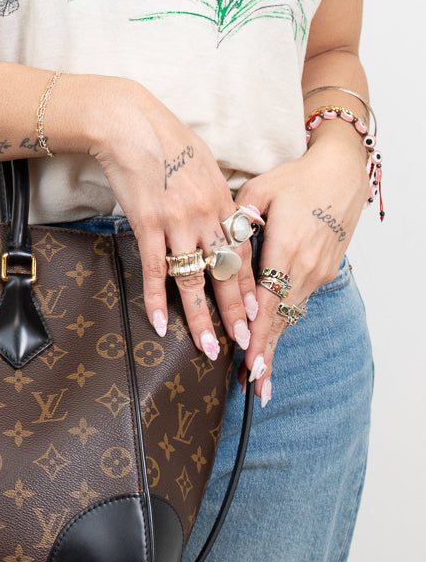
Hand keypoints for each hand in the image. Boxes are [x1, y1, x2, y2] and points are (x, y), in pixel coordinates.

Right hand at [91, 82, 256, 363]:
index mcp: (223, 201)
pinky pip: (155, 270)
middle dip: (236, 312)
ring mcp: (178, 223)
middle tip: (246, 342)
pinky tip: (159, 323)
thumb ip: (215, 193)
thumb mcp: (204, 162)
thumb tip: (221, 213)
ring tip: (207, 347)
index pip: (243, 253)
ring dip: (201, 317)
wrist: (131, 124)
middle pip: (226, 274)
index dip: (251, 286)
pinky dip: (156, 299)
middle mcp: (207, 216)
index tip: (259, 312)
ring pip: (194, 280)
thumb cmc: (167, 138)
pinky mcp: (148, 224)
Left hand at [235, 126, 369, 401]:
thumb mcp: (260, 191)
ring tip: (259, 375)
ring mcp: (317, 271)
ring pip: (291, 315)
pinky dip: (284, 323)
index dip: (258, 336)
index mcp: (286, 249)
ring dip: (275, 343)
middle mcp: (305, 268)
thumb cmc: (297, 178)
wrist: (342, 172)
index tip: (248, 364)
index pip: (268, 303)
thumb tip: (219, 243)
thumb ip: (237, 221)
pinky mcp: (324, 270)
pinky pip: (298, 302)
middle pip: (282, 320)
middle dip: (266, 354)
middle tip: (252, 389)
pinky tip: (273, 339)